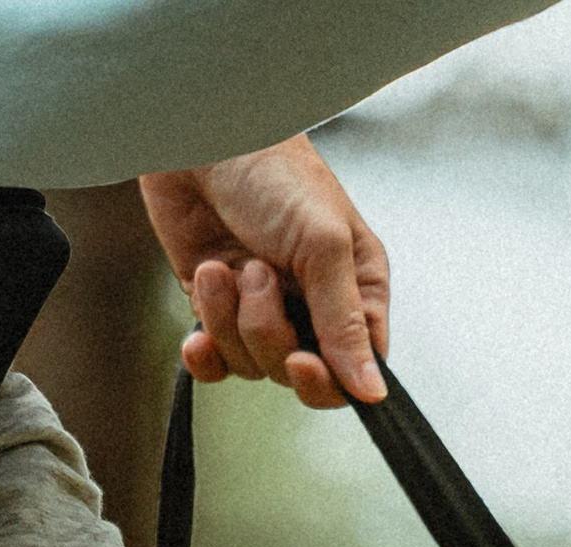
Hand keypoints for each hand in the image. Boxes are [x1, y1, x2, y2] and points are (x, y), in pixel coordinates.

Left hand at [141, 142, 389, 408]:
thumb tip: (372, 390)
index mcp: (354, 289)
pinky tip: (202, 312)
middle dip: (269, 334)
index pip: (354, 369)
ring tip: (225, 266)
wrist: (198, 132)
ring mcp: (262, 309)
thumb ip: (345, 323)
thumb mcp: (323, 244)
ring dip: (230, 320)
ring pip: (252, 365)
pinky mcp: (217, 308)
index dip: (327, 379)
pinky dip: (205, 346)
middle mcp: (311, 305)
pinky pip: (216, 362)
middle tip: (257, 277)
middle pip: (298, 375)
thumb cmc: (271, 167)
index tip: (302, 359)